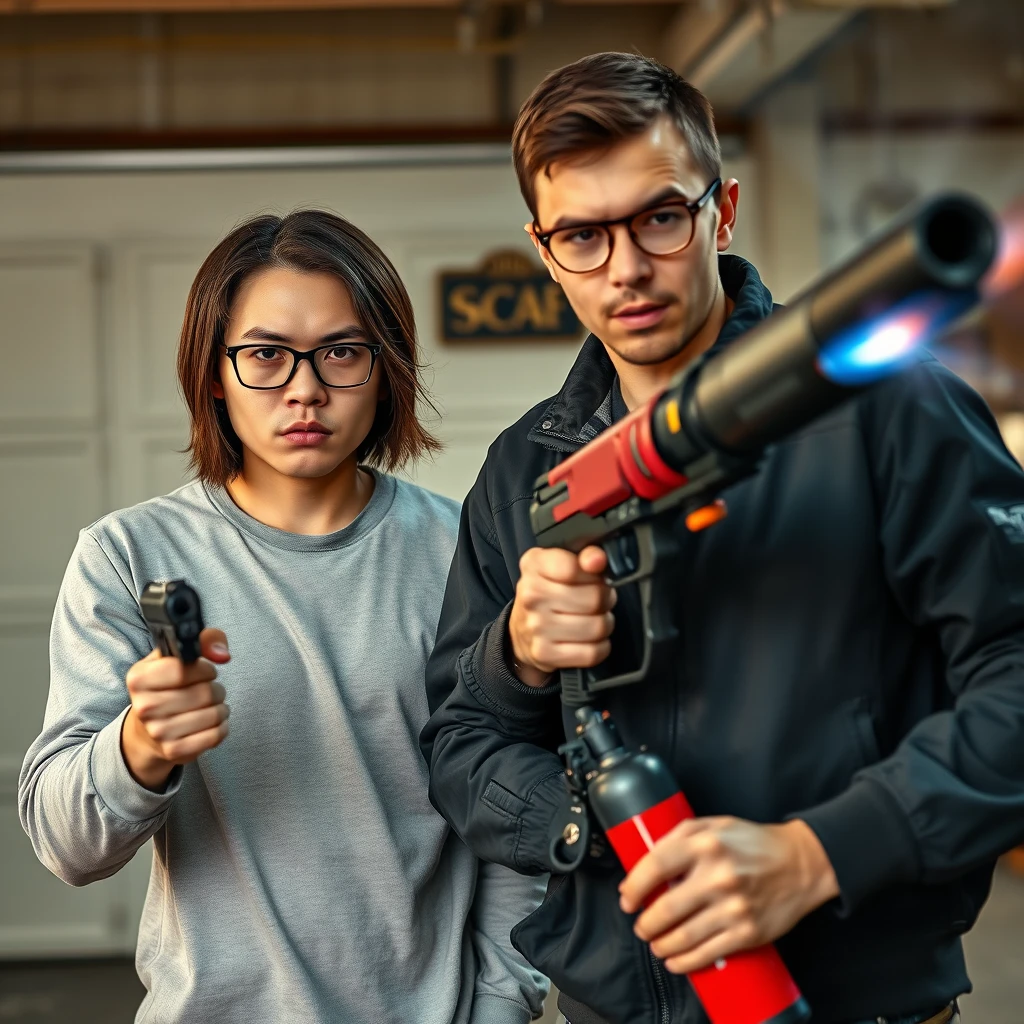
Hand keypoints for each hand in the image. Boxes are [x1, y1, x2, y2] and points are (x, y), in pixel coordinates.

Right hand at [121, 628, 231, 789]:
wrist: (148, 731)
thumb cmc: (167, 686)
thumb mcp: (176, 656)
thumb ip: (203, 640)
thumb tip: (222, 653)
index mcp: (138, 678)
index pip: (185, 668)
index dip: (204, 668)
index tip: (204, 671)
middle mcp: (144, 707)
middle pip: (205, 692)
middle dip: (215, 688)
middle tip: (209, 689)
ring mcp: (158, 732)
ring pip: (215, 713)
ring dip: (221, 707)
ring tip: (210, 705)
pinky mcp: (174, 751)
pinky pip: (217, 734)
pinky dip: (222, 725)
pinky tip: (212, 721)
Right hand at [508, 545, 616, 686]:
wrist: (523, 629)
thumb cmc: (550, 592)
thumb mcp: (563, 563)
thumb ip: (585, 554)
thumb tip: (598, 559)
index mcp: (534, 565)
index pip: (575, 567)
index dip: (595, 574)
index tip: (594, 576)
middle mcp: (531, 594)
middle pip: (595, 598)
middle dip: (605, 600)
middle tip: (597, 601)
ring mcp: (536, 626)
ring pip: (597, 627)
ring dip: (604, 624)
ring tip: (593, 619)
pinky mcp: (544, 653)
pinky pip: (592, 653)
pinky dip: (599, 648)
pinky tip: (589, 640)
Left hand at [619, 817, 838, 974]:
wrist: (801, 863)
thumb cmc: (753, 842)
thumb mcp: (714, 824)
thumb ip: (678, 836)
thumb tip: (645, 861)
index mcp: (705, 844)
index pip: (656, 866)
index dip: (635, 886)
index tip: (627, 898)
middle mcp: (718, 876)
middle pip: (665, 908)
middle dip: (646, 923)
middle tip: (641, 926)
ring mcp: (733, 908)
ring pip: (683, 936)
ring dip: (661, 945)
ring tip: (656, 944)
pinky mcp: (747, 932)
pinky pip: (707, 953)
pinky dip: (684, 962)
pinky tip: (675, 960)